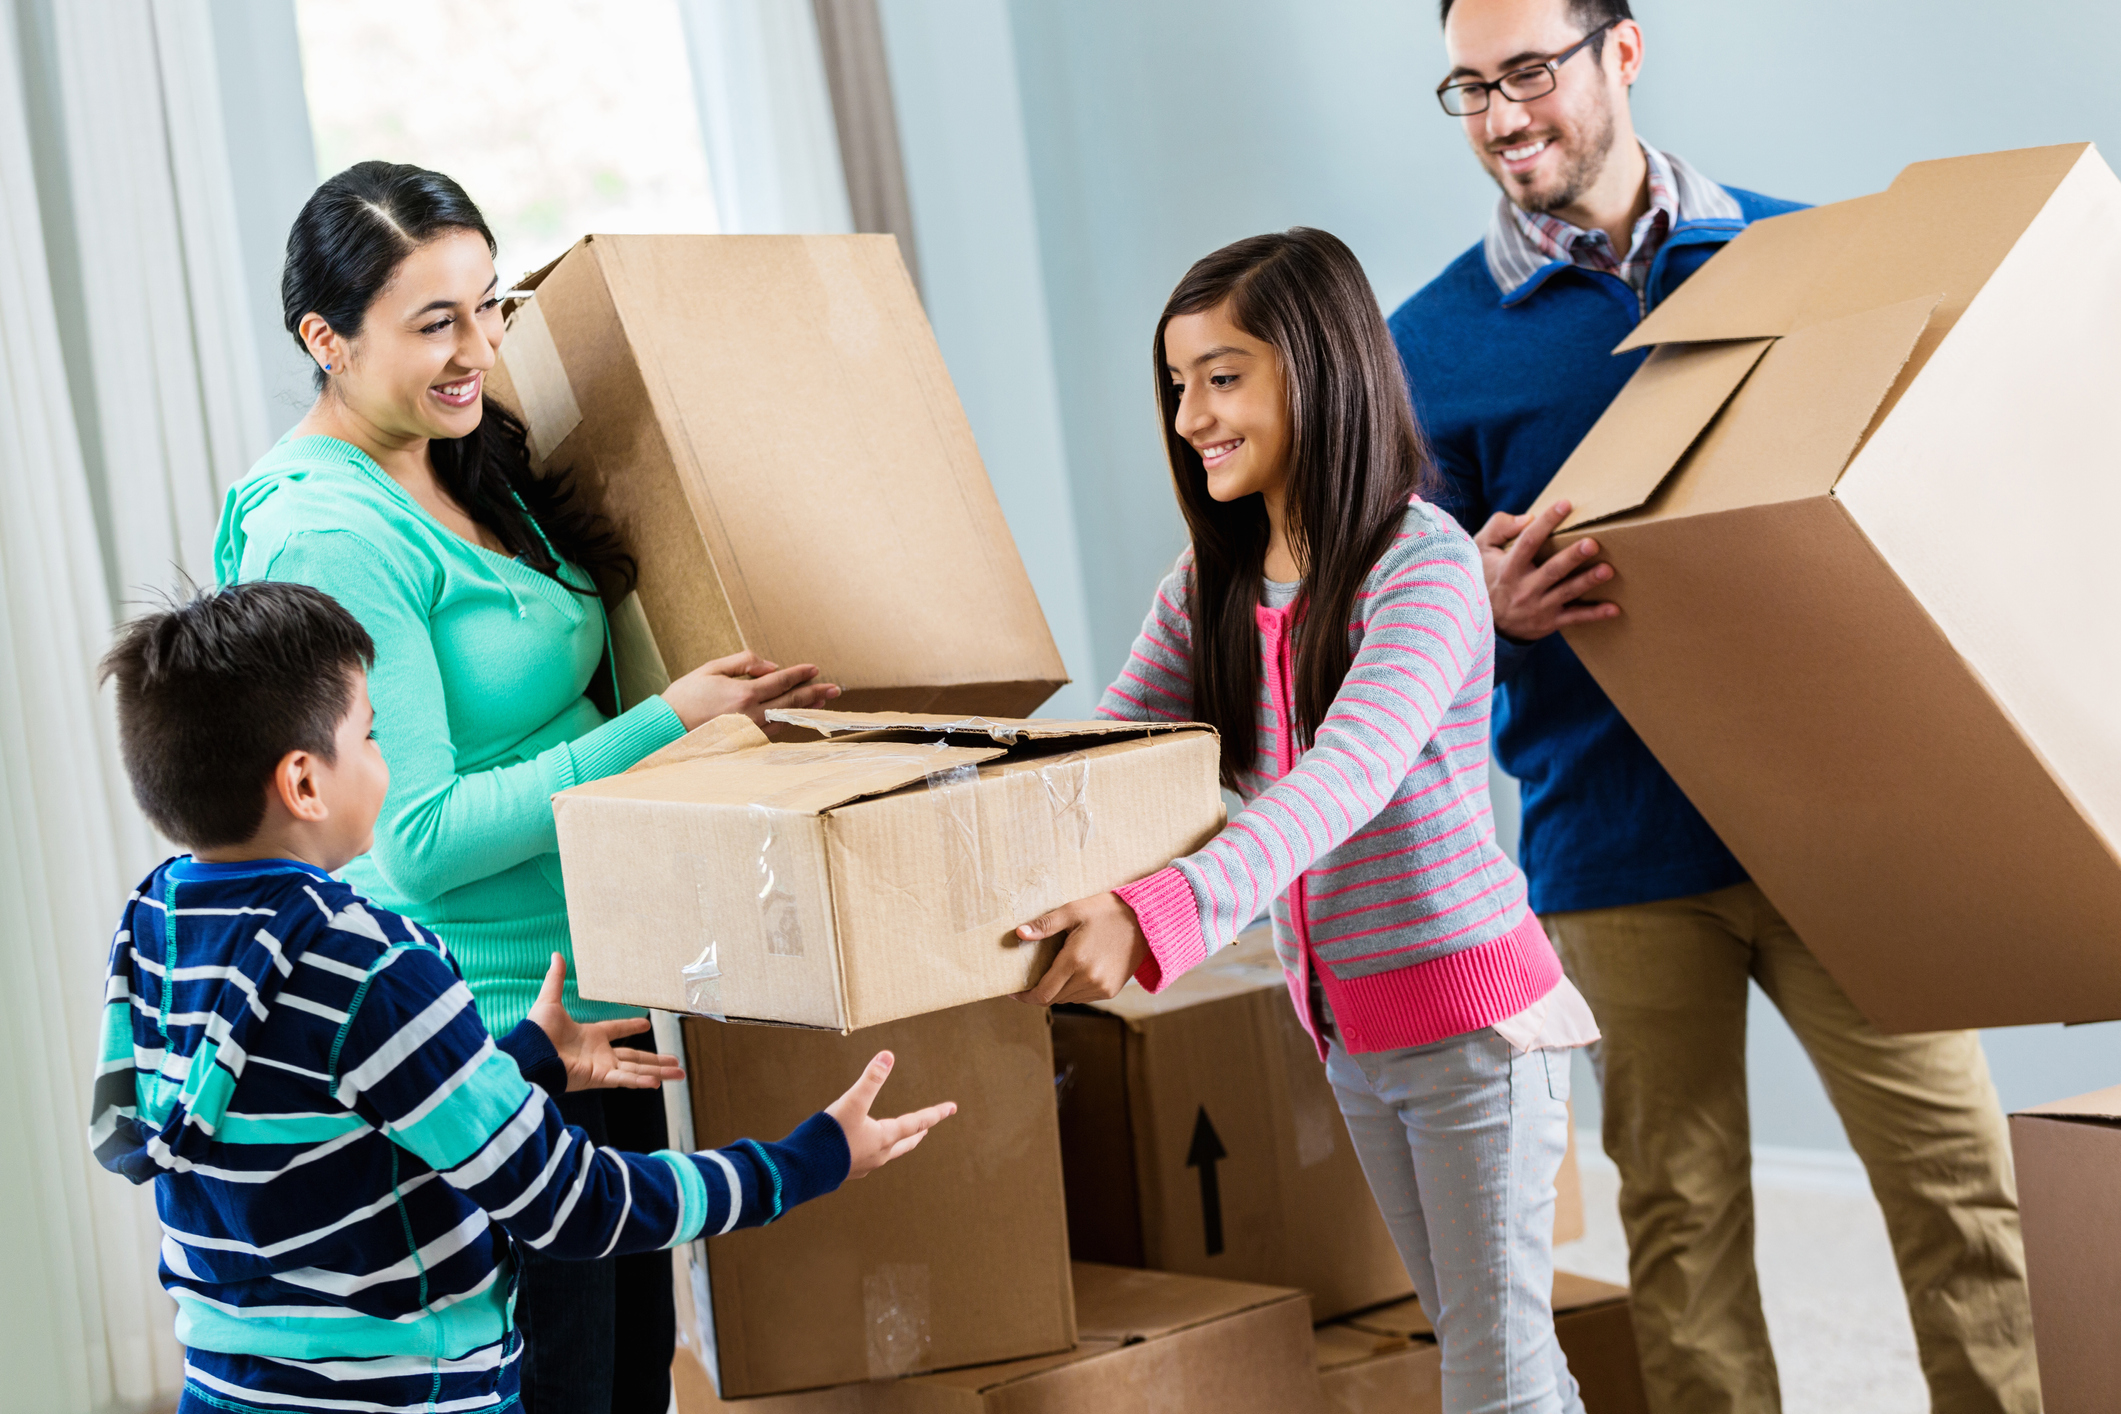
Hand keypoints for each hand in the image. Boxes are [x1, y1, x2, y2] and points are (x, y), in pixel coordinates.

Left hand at [527, 954, 685, 1091]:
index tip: (646, 1024)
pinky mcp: (598, 1078)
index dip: (630, 1026)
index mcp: (590, 1036)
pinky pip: (623, 1079)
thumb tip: (556, 954)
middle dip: (657, 1060)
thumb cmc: (536, 1032)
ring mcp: (600, 1067)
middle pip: (635, 1057)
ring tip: (680, 1074)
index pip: (616, 1030)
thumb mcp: (549, 1001)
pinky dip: (639, 1081)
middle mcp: (599, 1053)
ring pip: (636, 1069)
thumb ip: (556, 979)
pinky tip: (656, 1082)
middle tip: (677, 1063)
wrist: (528, 1055)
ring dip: (658, 1072)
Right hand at [661, 650, 840, 731]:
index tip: (815, 669)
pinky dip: (787, 722)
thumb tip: (771, 666)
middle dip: (814, 694)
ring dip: (805, 709)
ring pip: (785, 719)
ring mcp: (749, 732)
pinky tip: (796, 716)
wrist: (665, 729)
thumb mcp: (711, 668)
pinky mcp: (745, 744)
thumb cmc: (684, 696)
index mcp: (743, 694)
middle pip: (790, 702)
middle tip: (835, 688)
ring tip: (821, 702)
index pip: (781, 681)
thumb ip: (743, 663)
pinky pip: (772, 731)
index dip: (800, 674)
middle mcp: (750, 715)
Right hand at [824, 1052, 956, 1180]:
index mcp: (884, 1138)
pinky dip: (875, 1150)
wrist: (804, 1170)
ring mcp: (864, 1165)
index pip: (917, 1122)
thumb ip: (869, 1080)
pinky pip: (869, 1159)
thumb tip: (888, 1056)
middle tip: (927, 1128)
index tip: (952, 1108)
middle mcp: (879, 1154)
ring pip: (888, 1152)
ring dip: (897, 1143)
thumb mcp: (851, 1102)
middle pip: (906, 1142)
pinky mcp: (848, 1170)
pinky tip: (865, 1150)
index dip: (936, 1113)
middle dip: (917, 1132)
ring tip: (898, 1138)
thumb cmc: (830, 1135)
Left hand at [1012, 891, 1148, 1005]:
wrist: (1145, 922)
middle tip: (1029, 979)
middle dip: (1038, 992)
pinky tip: (1072, 974)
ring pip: (1067, 999)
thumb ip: (1045, 925)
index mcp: (1075, 961)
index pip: (1042, 993)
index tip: (1014, 992)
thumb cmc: (1106, 912)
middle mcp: (1088, 979)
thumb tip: (1019, 933)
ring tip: (1051, 973)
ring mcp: (1101, 987)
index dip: (1025, 997)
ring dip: (1056, 991)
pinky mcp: (1111, 990)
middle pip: (1053, 998)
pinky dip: (1072, 990)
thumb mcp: (1073, 911)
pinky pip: (1082, 997)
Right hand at [1473, 499, 1619, 642]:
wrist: (1484, 624)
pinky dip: (1594, 615)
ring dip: (1587, 581)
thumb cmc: (1486, 578)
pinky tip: (1614, 608)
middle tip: (1592, 543)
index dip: (1546, 523)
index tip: (1565, 504)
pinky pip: (1574, 618)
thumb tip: (1526, 518)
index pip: (1528, 542)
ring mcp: (1537, 607)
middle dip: (1572, 557)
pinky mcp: (1549, 623)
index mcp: (1508, 568)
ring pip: (1566, 593)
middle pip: (1552, 570)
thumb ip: (1499, 529)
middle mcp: (1523, 588)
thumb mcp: (1481, 551)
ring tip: (1607, 570)